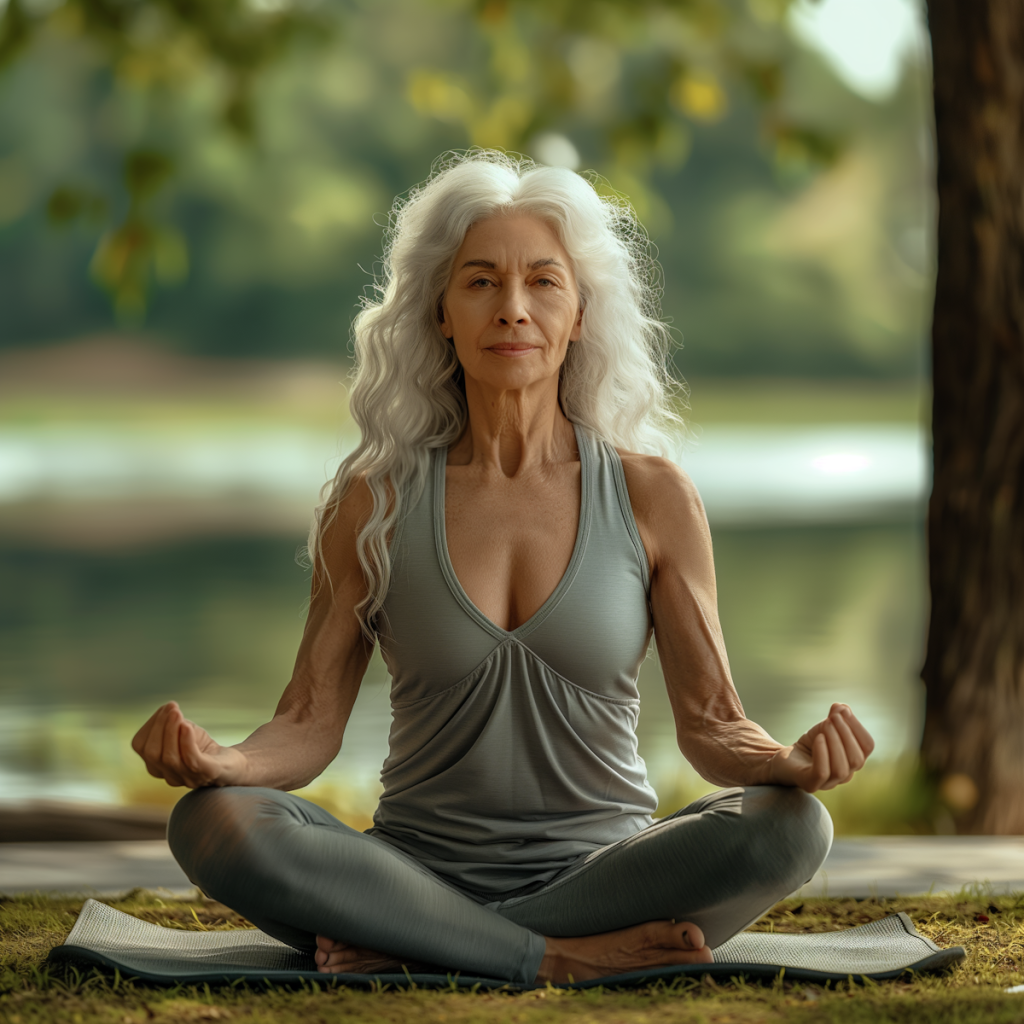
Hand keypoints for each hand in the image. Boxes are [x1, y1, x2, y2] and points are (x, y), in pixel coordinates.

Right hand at [131, 701, 245, 788]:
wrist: (235, 763)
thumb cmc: (204, 747)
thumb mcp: (183, 731)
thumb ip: (171, 722)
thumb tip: (168, 709)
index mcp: (157, 766)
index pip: (142, 746)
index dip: (151, 725)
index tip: (166, 707)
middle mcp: (169, 776)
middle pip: (153, 753)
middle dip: (160, 727)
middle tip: (172, 708)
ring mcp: (188, 778)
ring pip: (170, 759)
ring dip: (171, 732)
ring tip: (177, 713)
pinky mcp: (208, 775)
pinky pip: (192, 761)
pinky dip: (186, 743)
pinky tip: (187, 727)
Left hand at [768, 703, 874, 792]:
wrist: (786, 759)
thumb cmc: (811, 744)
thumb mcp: (825, 727)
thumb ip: (837, 717)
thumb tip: (842, 707)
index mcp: (853, 759)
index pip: (867, 746)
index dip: (858, 727)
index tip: (843, 711)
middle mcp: (845, 775)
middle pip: (857, 759)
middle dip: (846, 734)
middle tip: (832, 718)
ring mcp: (828, 783)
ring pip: (841, 769)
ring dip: (835, 743)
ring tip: (825, 726)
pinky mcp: (810, 784)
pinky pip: (822, 773)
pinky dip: (822, 754)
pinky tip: (818, 739)